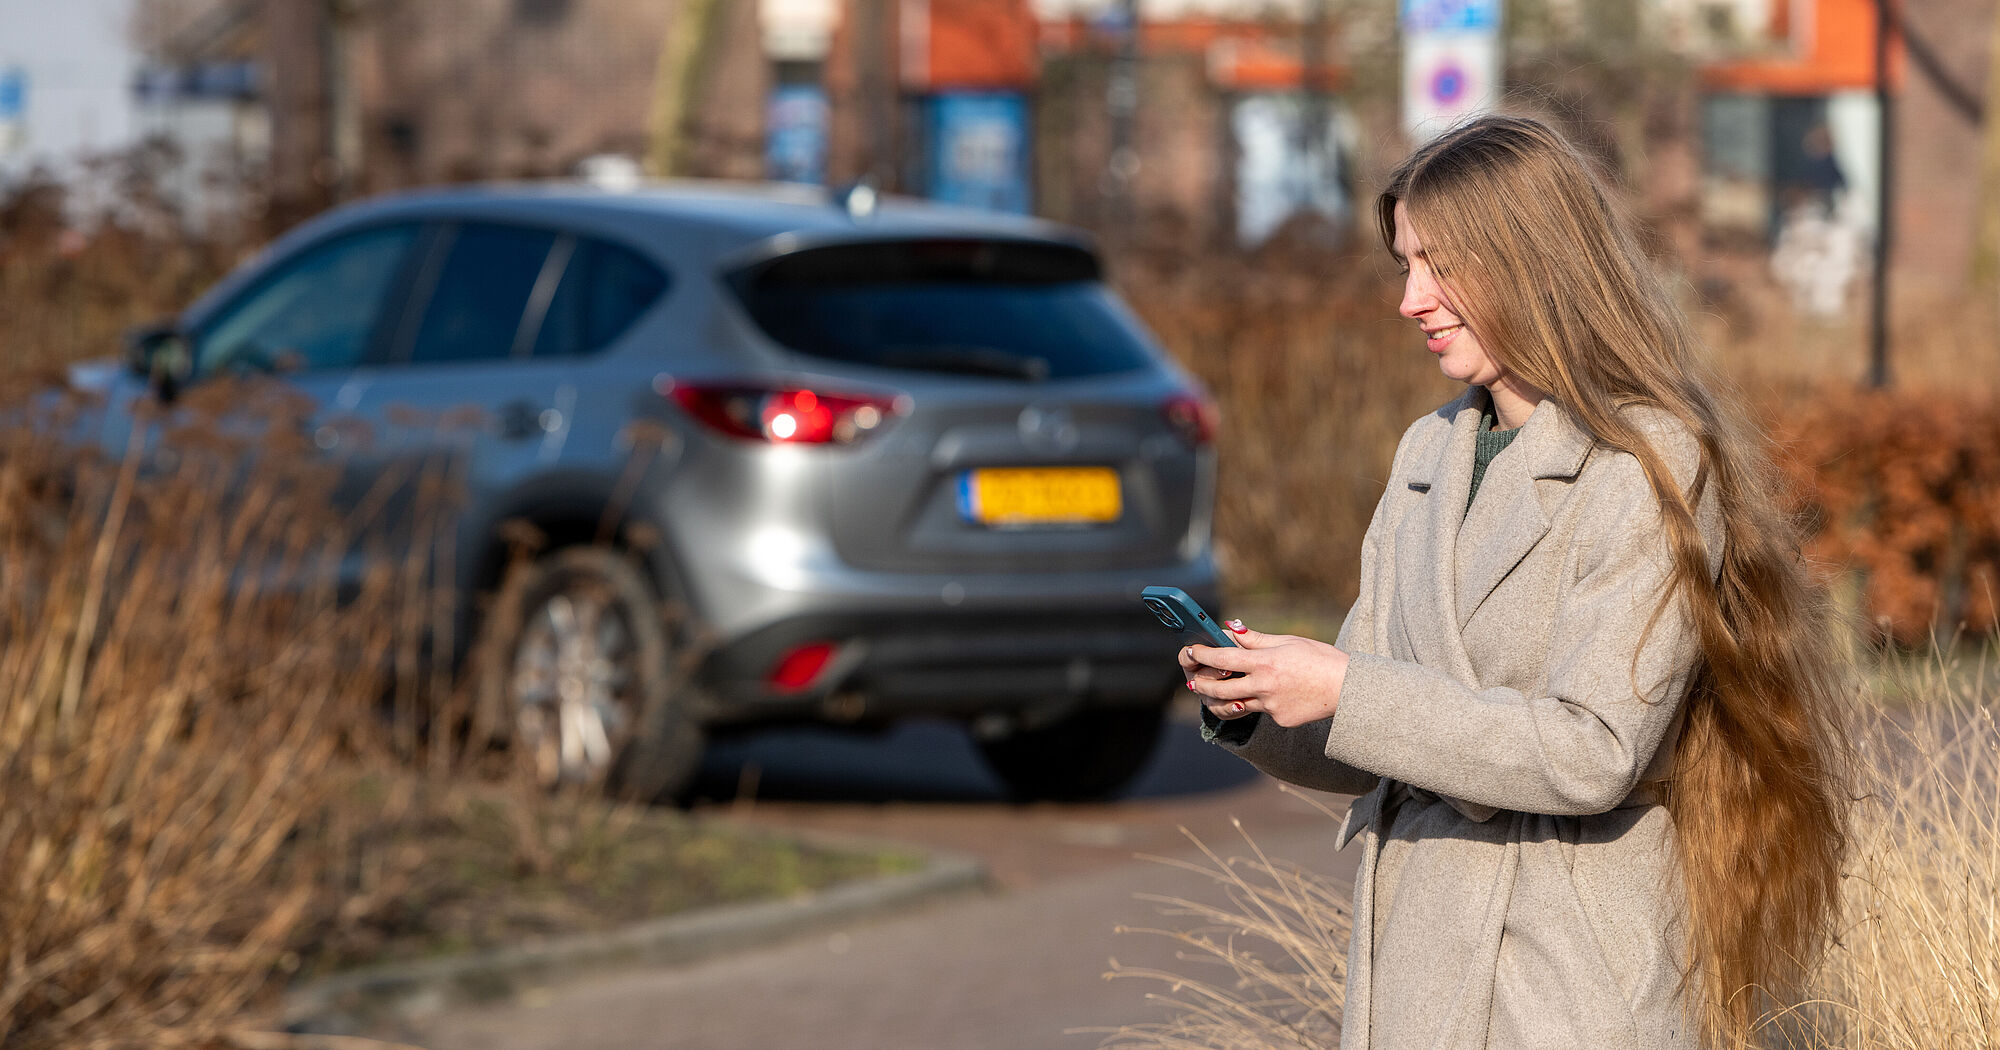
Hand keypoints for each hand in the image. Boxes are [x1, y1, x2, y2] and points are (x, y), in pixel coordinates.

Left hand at [1178, 619, 1349, 727]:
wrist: (1348, 689)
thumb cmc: (1320, 659)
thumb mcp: (1289, 642)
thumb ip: (1257, 640)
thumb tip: (1231, 629)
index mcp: (1265, 662)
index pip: (1223, 658)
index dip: (1202, 654)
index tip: (1190, 650)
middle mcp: (1264, 686)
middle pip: (1220, 689)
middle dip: (1201, 684)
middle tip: (1192, 680)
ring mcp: (1271, 707)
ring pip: (1235, 705)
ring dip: (1220, 699)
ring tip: (1211, 693)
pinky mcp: (1280, 720)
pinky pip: (1261, 711)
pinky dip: (1258, 702)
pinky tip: (1265, 696)